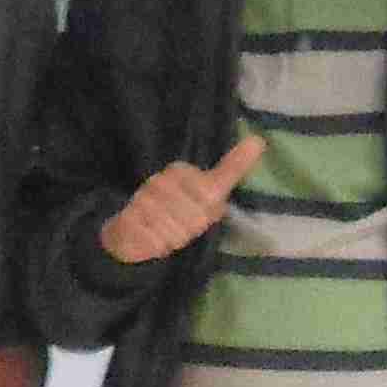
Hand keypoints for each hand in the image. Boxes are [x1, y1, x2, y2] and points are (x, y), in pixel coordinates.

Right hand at [99, 134, 265, 267]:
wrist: (133, 230)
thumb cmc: (179, 210)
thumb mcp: (209, 191)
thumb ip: (232, 168)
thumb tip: (258, 140)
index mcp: (180, 172)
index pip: (209, 198)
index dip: (205, 215)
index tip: (197, 213)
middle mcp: (159, 181)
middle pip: (193, 218)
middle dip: (189, 230)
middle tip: (180, 227)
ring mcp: (141, 200)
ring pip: (174, 231)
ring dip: (173, 239)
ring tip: (165, 232)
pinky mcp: (128, 219)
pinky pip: (154, 241)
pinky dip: (156, 246)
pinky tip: (151, 239)